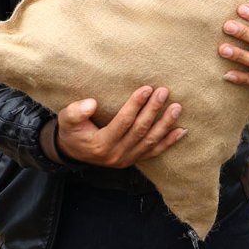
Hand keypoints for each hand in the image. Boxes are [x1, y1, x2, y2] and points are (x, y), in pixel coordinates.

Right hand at [54, 86, 183, 167]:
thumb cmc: (72, 132)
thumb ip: (76, 112)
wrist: (73, 152)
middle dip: (153, 110)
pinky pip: (154, 152)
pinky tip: (181, 131)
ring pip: (150, 142)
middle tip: (163, 92)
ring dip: (165, 124)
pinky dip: (169, 142)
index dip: (135, 105)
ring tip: (176, 107)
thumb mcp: (66, 120)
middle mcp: (116, 154)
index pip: (123, 122)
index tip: (146, 88)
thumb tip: (91, 103)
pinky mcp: (134, 160)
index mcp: (101, 144)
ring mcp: (127, 159)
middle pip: (140, 130)